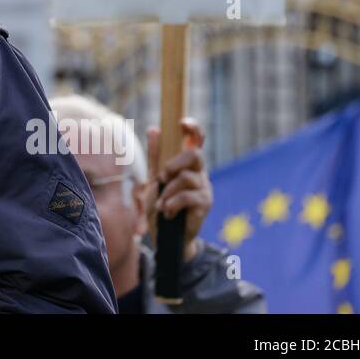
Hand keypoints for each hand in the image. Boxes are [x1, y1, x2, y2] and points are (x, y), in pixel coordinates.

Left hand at [144, 118, 210, 262]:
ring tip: (162, 203)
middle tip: (162, 177)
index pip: (197, 141)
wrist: (166, 235)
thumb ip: (155, 156)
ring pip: (187, 177)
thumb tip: (154, 129)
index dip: (193, 129)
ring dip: (168, 191)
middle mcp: (200, 173)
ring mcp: (205, 189)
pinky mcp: (205, 205)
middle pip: (195, 155)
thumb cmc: (161, 204)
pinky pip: (187, 197)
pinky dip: (171, 204)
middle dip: (174, 164)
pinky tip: (167, 212)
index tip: (182, 123)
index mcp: (188, 164)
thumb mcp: (155, 178)